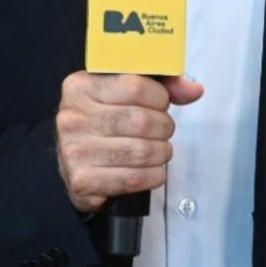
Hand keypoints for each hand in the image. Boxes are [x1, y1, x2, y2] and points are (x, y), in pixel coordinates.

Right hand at [55, 72, 204, 212]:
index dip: (160, 97)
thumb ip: (161, 86)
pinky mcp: (82, 181)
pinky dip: (154, 176)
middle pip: (141, 121)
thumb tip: (194, 90)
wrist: (73, 163)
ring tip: (160, 150)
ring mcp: (74, 150)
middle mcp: (72, 117)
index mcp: (80, 87)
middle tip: (163, 131)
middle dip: (164, 127)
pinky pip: (134, 179)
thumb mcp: (123, 94)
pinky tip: (153, 170)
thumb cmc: (104, 124)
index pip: (135, 86)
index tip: (161, 104)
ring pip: (141, 152)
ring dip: (161, 153)